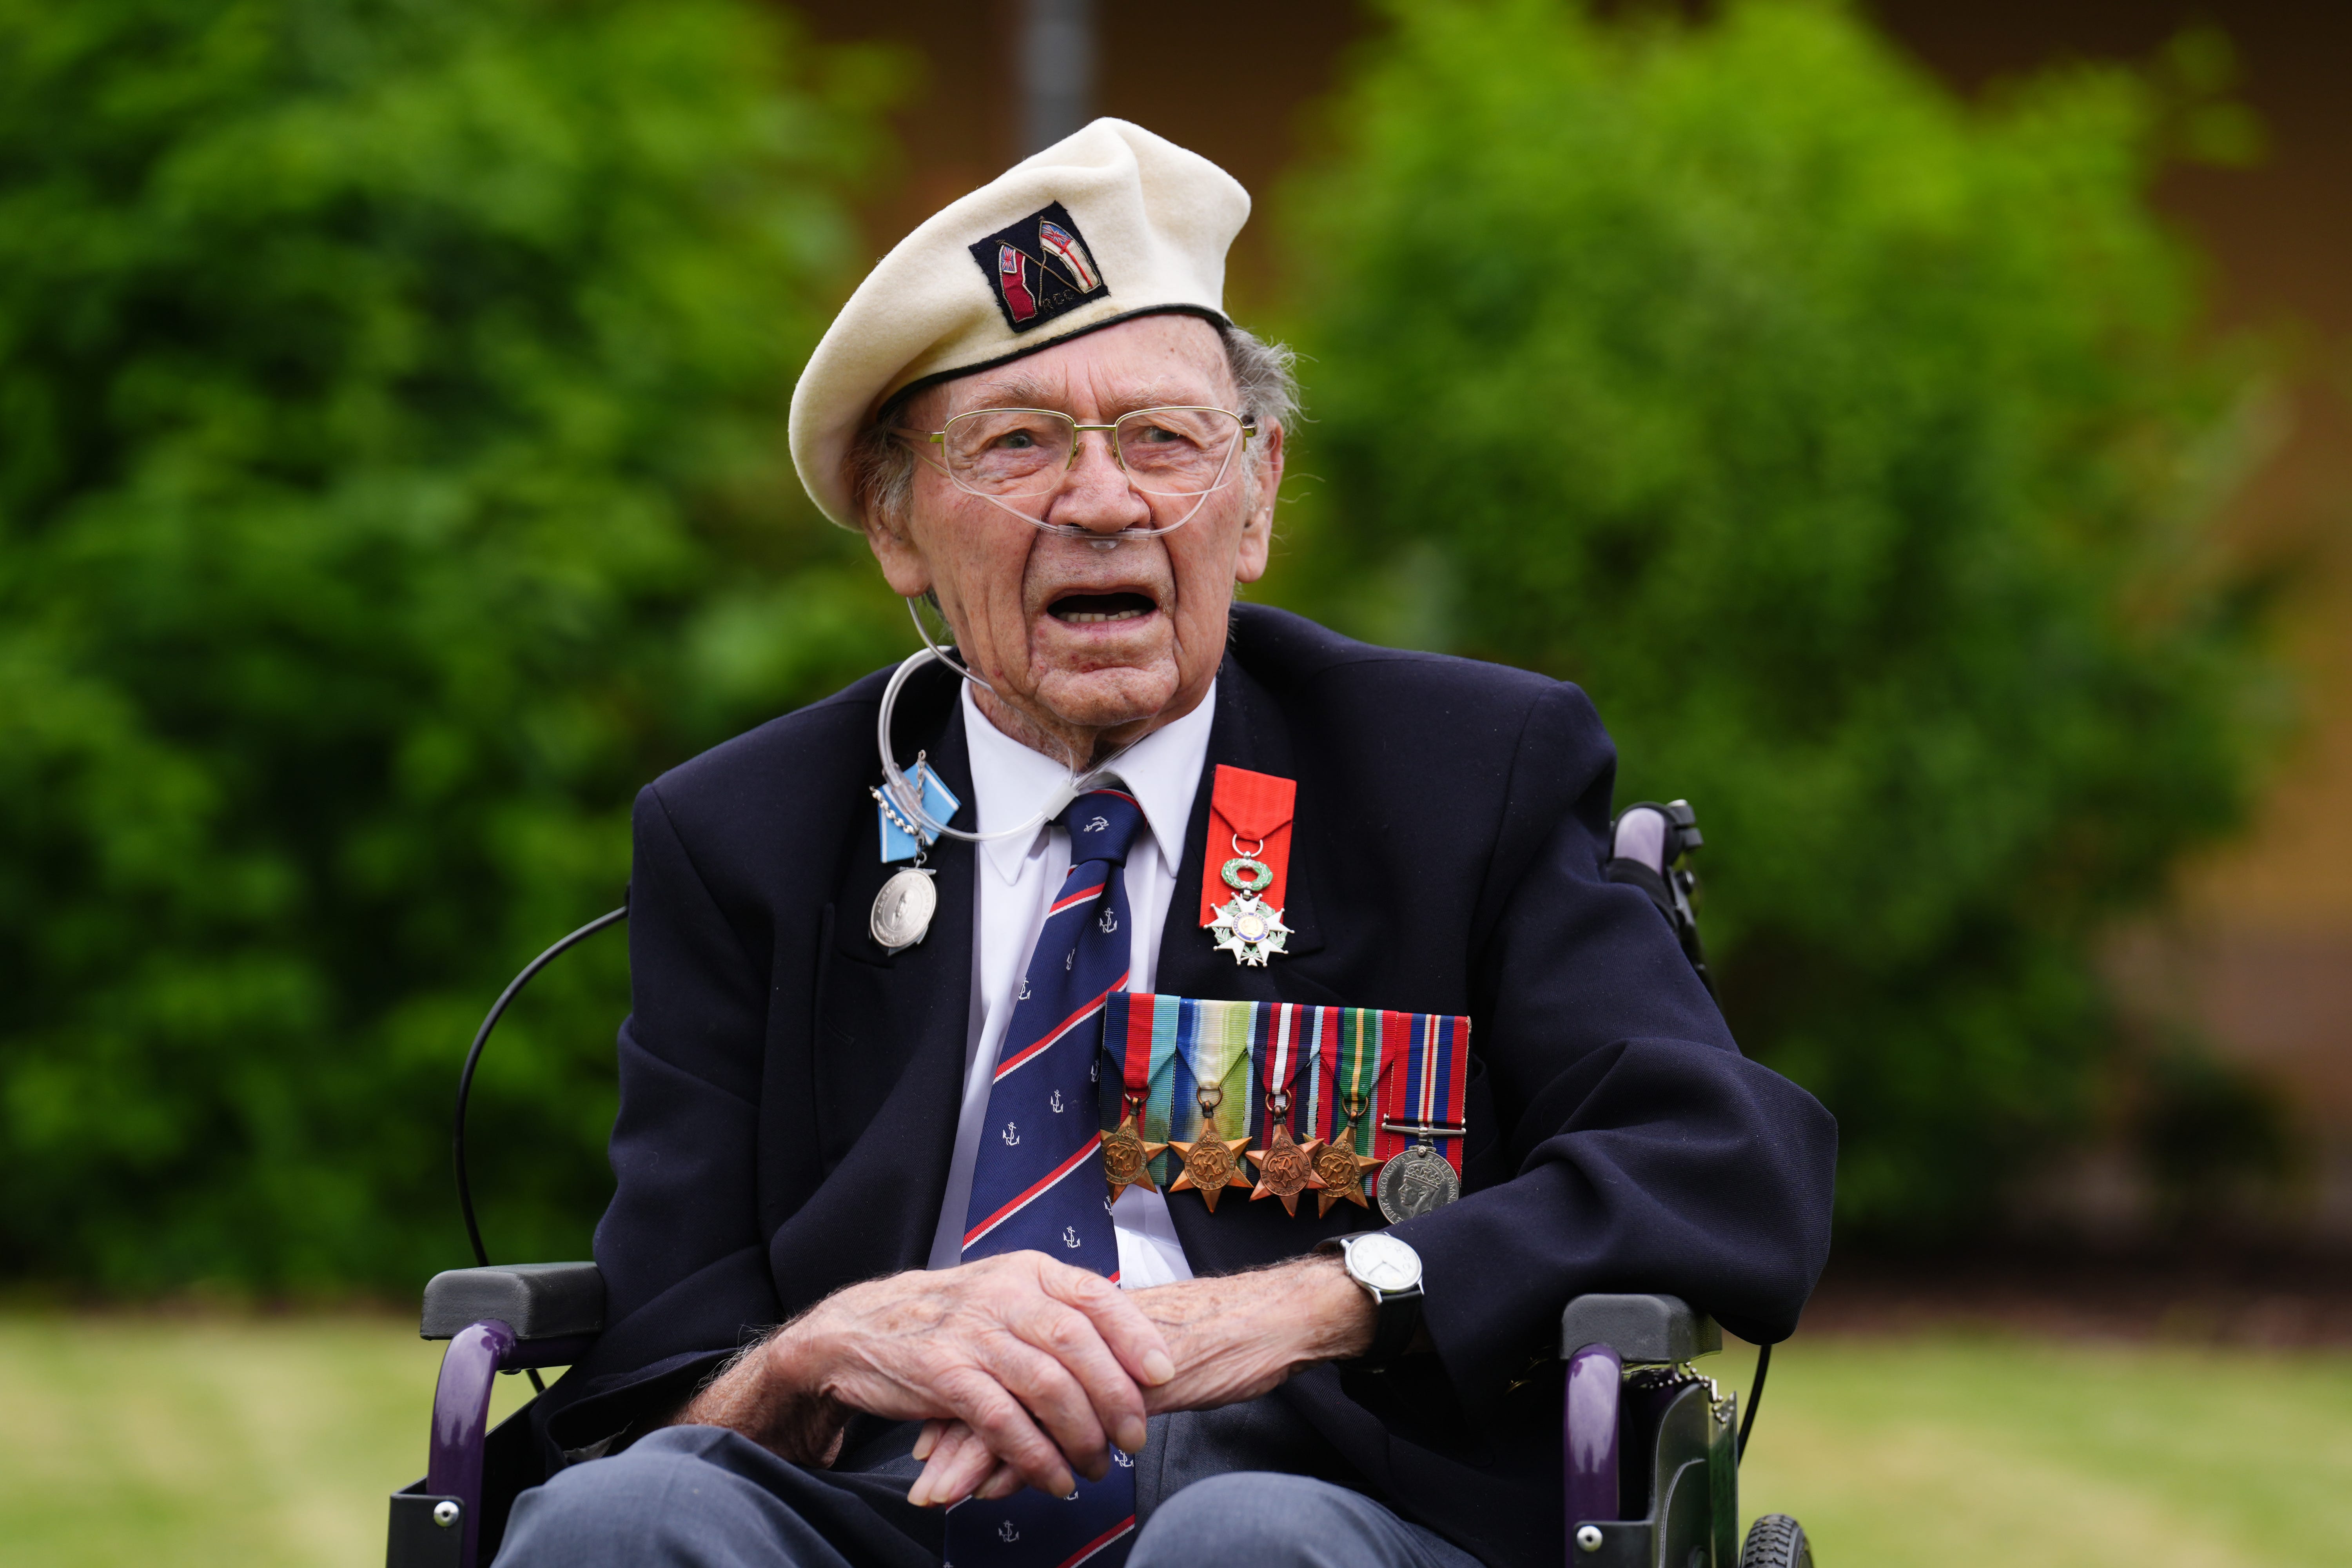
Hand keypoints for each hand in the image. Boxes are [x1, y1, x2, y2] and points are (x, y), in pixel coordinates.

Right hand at [673, 1252, 1174, 1498]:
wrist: (859, 1329)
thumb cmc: (947, 1318)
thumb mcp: (1004, 1293)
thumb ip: (1057, 1311)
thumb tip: (1126, 1348)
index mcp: (1027, 1271)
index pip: (1097, 1297)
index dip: (1135, 1337)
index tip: (1163, 1374)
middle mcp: (1004, 1295)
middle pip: (1078, 1346)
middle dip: (1117, 1398)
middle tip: (1136, 1438)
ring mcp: (972, 1334)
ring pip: (1047, 1387)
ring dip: (1081, 1435)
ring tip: (1097, 1466)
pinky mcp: (943, 1374)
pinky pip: (1003, 1422)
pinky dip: (1034, 1457)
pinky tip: (1052, 1477)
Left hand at [905, 1253, 1373, 1506]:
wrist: (1254, 1324)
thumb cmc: (1196, 1342)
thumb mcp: (1128, 1357)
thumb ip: (1082, 1374)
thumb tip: (1039, 1406)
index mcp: (1069, 1315)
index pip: (999, 1354)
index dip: (962, 1393)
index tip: (930, 1432)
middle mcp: (1071, 1329)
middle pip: (993, 1380)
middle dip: (952, 1430)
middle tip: (922, 1470)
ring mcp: (1092, 1357)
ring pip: (1013, 1406)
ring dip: (973, 1455)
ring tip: (936, 1490)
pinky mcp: (1113, 1386)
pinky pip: (1056, 1426)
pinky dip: (1019, 1461)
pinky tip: (995, 1488)